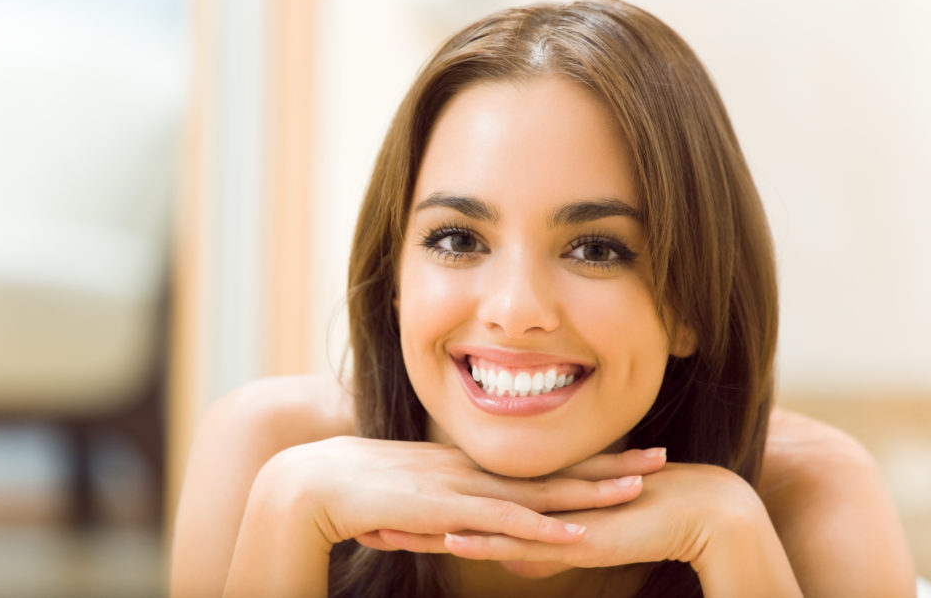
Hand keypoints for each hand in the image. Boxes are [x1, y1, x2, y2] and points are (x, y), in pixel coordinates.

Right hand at [261, 436, 666, 548]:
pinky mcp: (443, 509)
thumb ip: (447, 512)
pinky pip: (500, 521)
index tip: (628, 455)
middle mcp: (475, 471)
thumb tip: (467, 529)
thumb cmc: (360, 496)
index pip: (541, 463)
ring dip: (589, 494)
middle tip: (660, 459)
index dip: (587, 459)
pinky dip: (540, 529)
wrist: (314, 485)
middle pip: (554, 470)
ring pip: (539, 492)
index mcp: (472, 466)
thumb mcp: (416, 502)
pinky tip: (573, 535)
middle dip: (609, 466)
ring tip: (638, 490)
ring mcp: (462, 488)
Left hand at [371, 462, 801, 595]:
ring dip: (428, 528)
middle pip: (456, 508)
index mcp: (528, 499)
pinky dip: (481, 538)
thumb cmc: (641, 521)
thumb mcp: (578, 540)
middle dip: (409, 515)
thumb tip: (511, 562)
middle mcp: (531, 502)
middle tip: (363, 516)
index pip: (464, 504)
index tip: (383, 511)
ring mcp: (548, 514)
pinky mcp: (572, 531)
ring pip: (475, 521)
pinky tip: (448, 542)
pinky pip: (518, 538)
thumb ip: (542, 548)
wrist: (697, 507)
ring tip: (381, 530)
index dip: (424, 508)